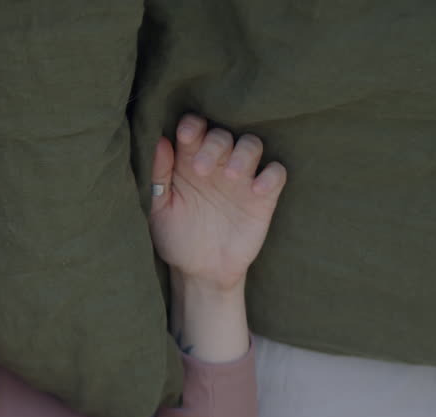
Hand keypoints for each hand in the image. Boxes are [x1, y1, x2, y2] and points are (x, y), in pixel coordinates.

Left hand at [148, 114, 287, 291]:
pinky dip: (271, 175)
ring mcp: (242, 179)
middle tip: (201, 170)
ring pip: (252, 145)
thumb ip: (159, 176)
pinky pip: (276, 173)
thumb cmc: (176, 236)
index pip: (195, 130)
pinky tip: (257, 189)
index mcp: (188, 162)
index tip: (185, 135)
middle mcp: (217, 164)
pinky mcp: (263, 197)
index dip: (192, 126)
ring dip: (243, 153)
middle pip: (223, 135)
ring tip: (232, 176)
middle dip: (213, 145)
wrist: (200, 271)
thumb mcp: (159, 210)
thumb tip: (160, 141)